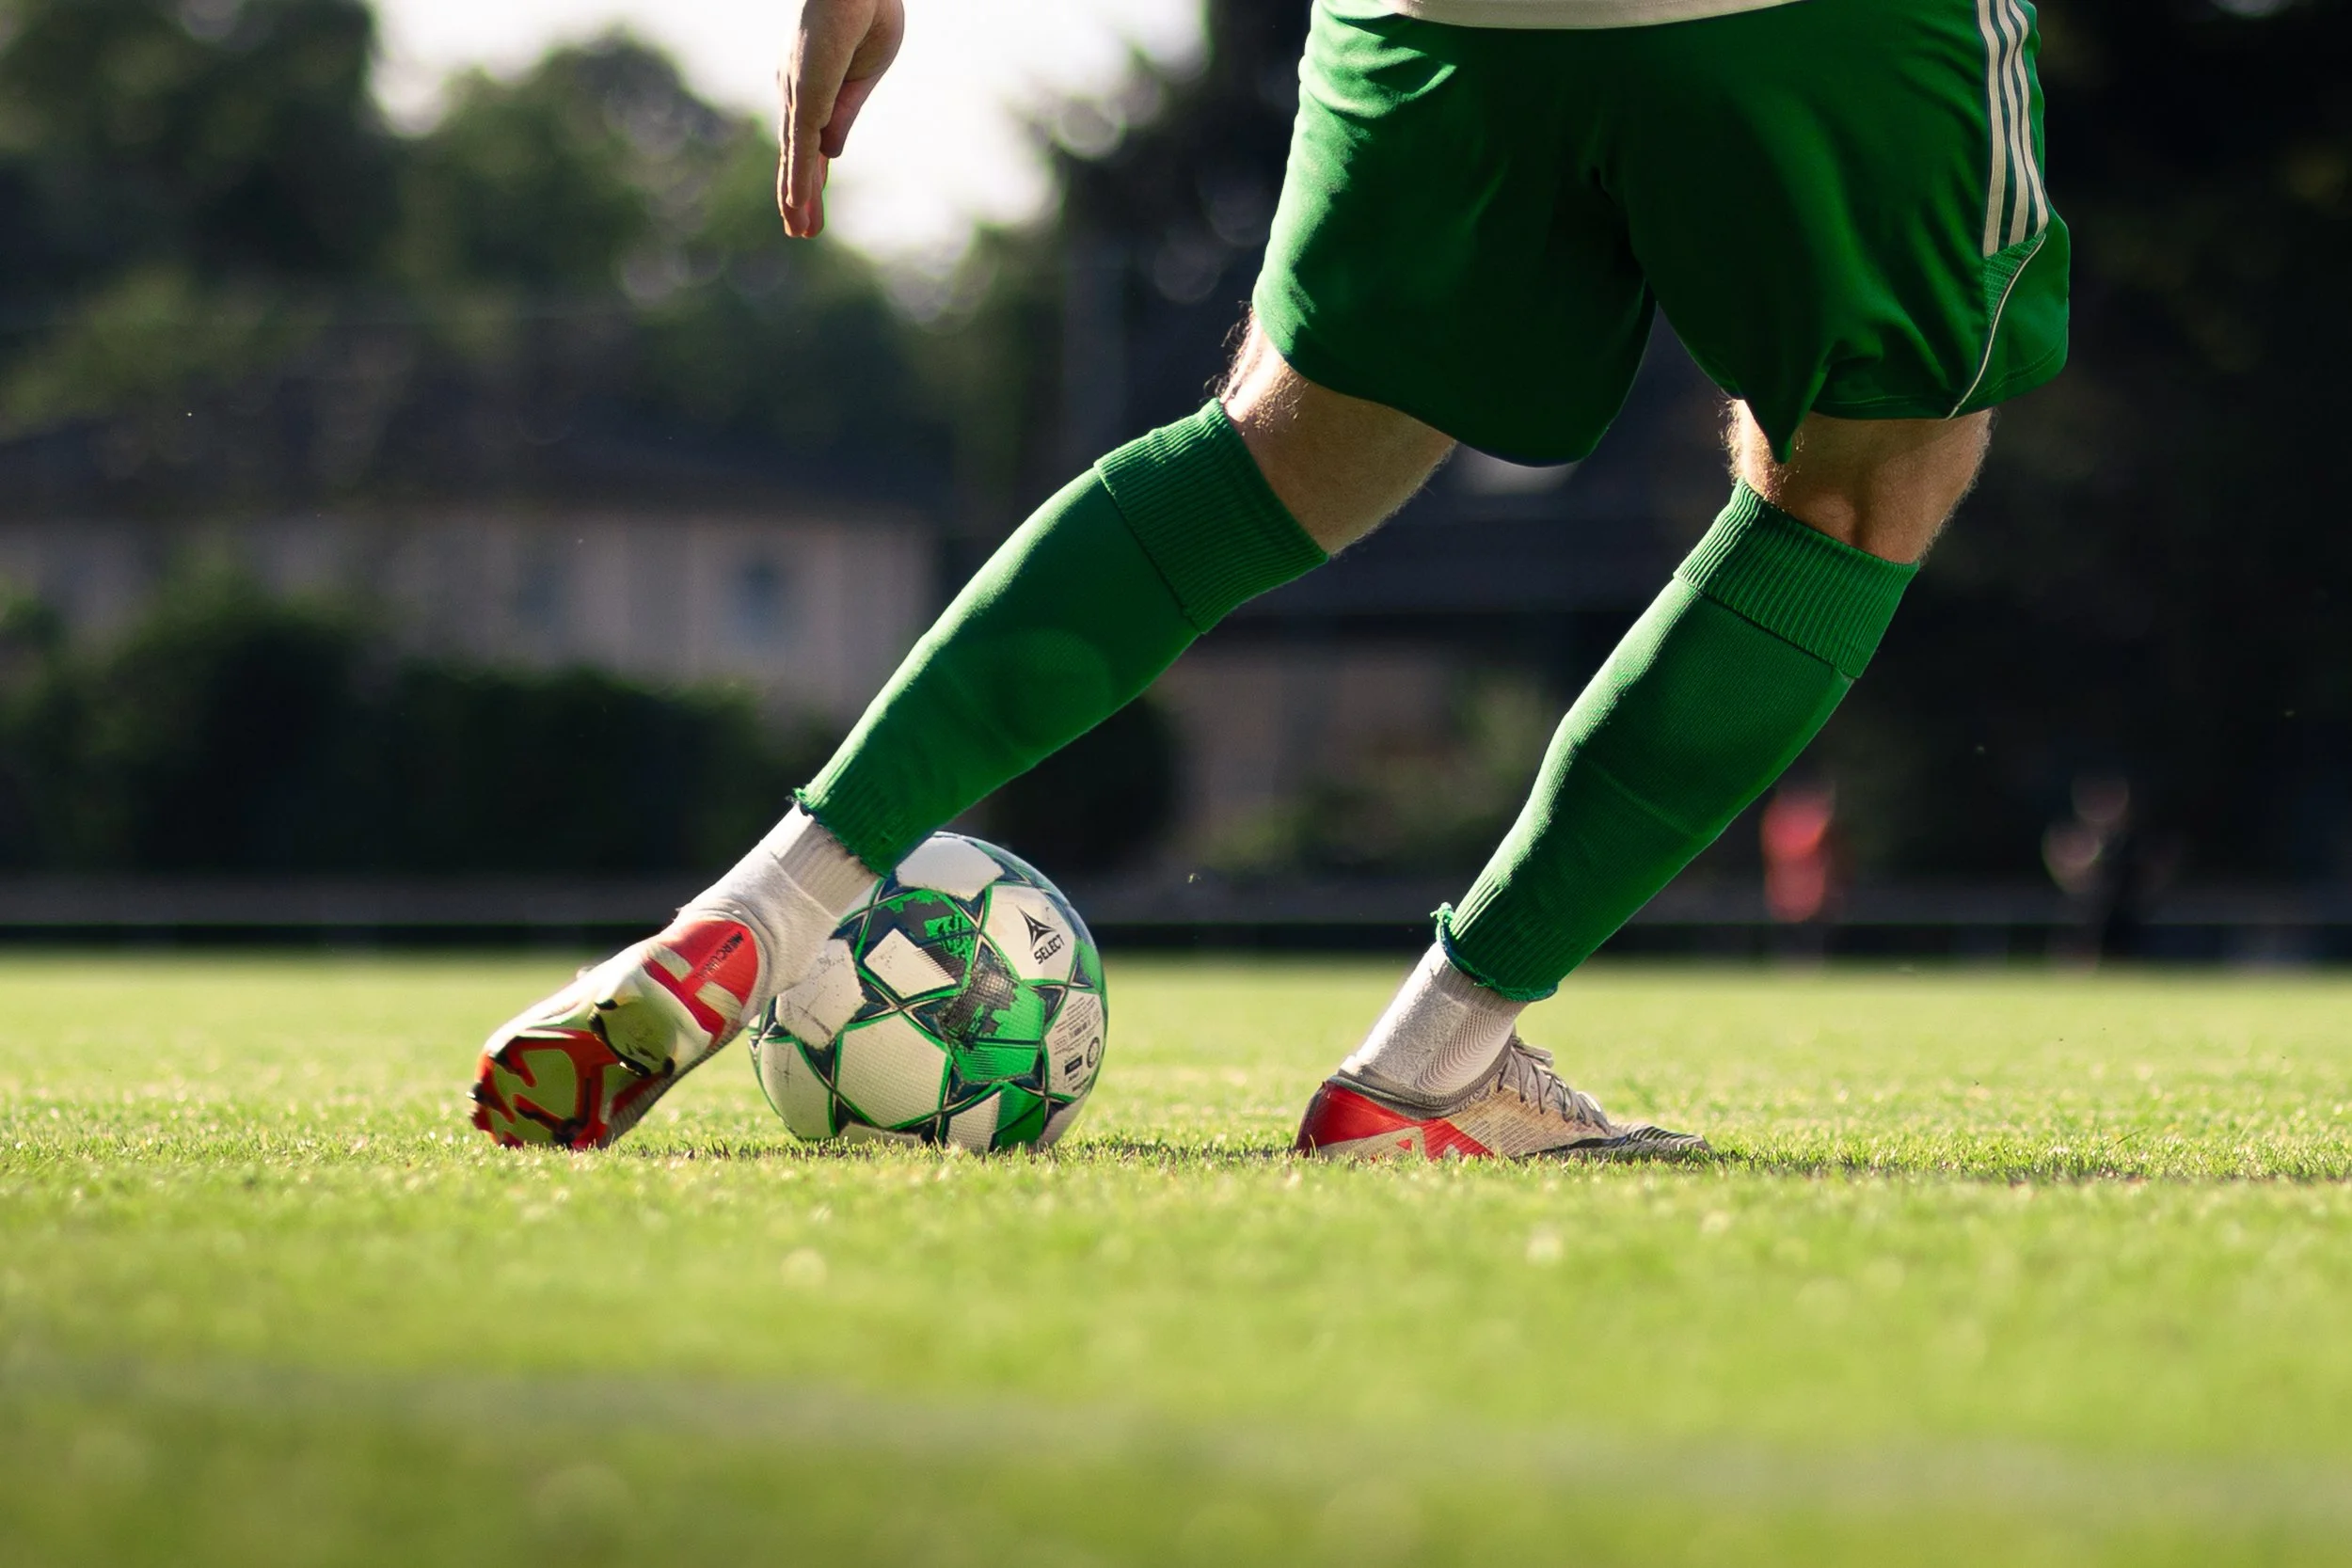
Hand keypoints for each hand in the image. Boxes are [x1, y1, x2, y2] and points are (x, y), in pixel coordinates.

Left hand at [778, 0, 905, 237]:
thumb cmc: (867, 8)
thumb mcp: (864, 74)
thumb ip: (845, 114)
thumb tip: (831, 154)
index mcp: (813, 83)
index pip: (809, 141)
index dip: (810, 175)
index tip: (811, 206)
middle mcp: (797, 90)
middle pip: (795, 155)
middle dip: (798, 195)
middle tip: (800, 231)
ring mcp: (798, 93)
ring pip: (795, 158)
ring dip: (796, 198)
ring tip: (800, 233)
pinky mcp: (806, 95)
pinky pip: (800, 147)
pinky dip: (797, 179)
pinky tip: (796, 208)